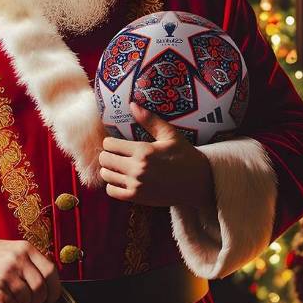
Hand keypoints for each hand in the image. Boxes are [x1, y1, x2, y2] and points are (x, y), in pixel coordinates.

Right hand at [0, 228, 62, 302]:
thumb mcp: (15, 249)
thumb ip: (31, 262)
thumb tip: (50, 284)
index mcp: (26, 249)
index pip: (51, 271)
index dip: (55, 288)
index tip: (53, 298)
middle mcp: (18, 259)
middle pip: (40, 287)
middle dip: (39, 299)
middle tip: (33, 300)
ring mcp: (5, 272)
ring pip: (26, 297)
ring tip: (16, 298)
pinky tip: (6, 300)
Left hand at [99, 101, 214, 207]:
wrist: (197, 182)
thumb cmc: (184, 156)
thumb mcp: (170, 135)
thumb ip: (150, 120)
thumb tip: (132, 104)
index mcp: (144, 151)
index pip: (109, 144)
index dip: (110, 142)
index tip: (116, 143)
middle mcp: (137, 168)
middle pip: (104, 159)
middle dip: (108, 155)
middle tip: (116, 154)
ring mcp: (136, 185)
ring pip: (106, 175)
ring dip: (109, 170)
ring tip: (119, 166)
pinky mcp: (137, 198)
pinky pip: (111, 191)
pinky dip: (113, 185)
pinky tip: (122, 180)